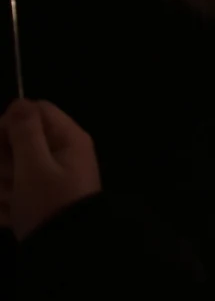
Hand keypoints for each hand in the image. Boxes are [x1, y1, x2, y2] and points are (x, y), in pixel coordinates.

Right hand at [0, 99, 101, 240]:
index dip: (10, 123)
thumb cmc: (51, 204)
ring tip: (15, 200)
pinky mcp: (39, 198)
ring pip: (11, 169)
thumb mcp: (35, 166)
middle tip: (12, 179)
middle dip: (4, 162)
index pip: (34, 111)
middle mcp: (62, 152)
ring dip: (4, 186)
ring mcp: (51, 176)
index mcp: (67, 138)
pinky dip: (8, 204)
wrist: (66, 253)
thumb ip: (24, 132)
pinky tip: (12, 214)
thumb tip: (19, 103)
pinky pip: (13, 192)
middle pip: (19, 141)